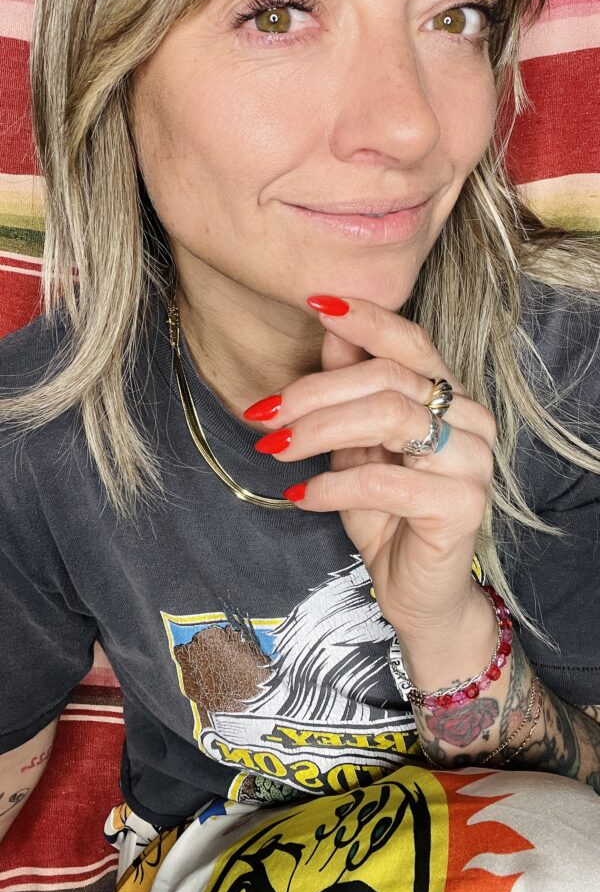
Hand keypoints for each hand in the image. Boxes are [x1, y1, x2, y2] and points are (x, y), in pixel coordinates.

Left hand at [248, 296, 496, 654]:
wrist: (416, 590)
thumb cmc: (384, 512)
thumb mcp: (356, 445)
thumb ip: (349, 391)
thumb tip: (328, 332)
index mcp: (448, 395)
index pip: (411, 340)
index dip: (365, 318)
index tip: (314, 301)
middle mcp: (470, 418)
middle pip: (386, 378)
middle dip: (314, 392)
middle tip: (264, 414)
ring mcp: (472, 461)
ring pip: (387, 418)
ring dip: (318, 431)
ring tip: (277, 450)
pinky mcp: (461, 505)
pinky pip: (384, 480)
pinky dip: (333, 485)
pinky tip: (302, 495)